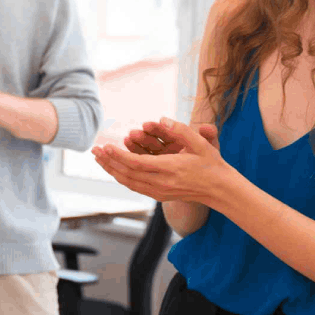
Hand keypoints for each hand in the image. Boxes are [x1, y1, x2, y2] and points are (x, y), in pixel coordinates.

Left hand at [92, 117, 236, 206]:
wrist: (220, 190)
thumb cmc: (212, 164)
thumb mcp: (202, 144)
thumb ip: (182, 130)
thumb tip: (162, 118)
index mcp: (170, 169)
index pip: (136, 163)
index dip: (118, 155)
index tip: (105, 146)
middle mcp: (161, 183)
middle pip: (127, 173)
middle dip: (108, 161)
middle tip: (93, 150)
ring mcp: (159, 192)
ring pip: (128, 182)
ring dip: (111, 170)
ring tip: (98, 159)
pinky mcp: (159, 196)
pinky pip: (135, 186)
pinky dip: (121, 178)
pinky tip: (113, 169)